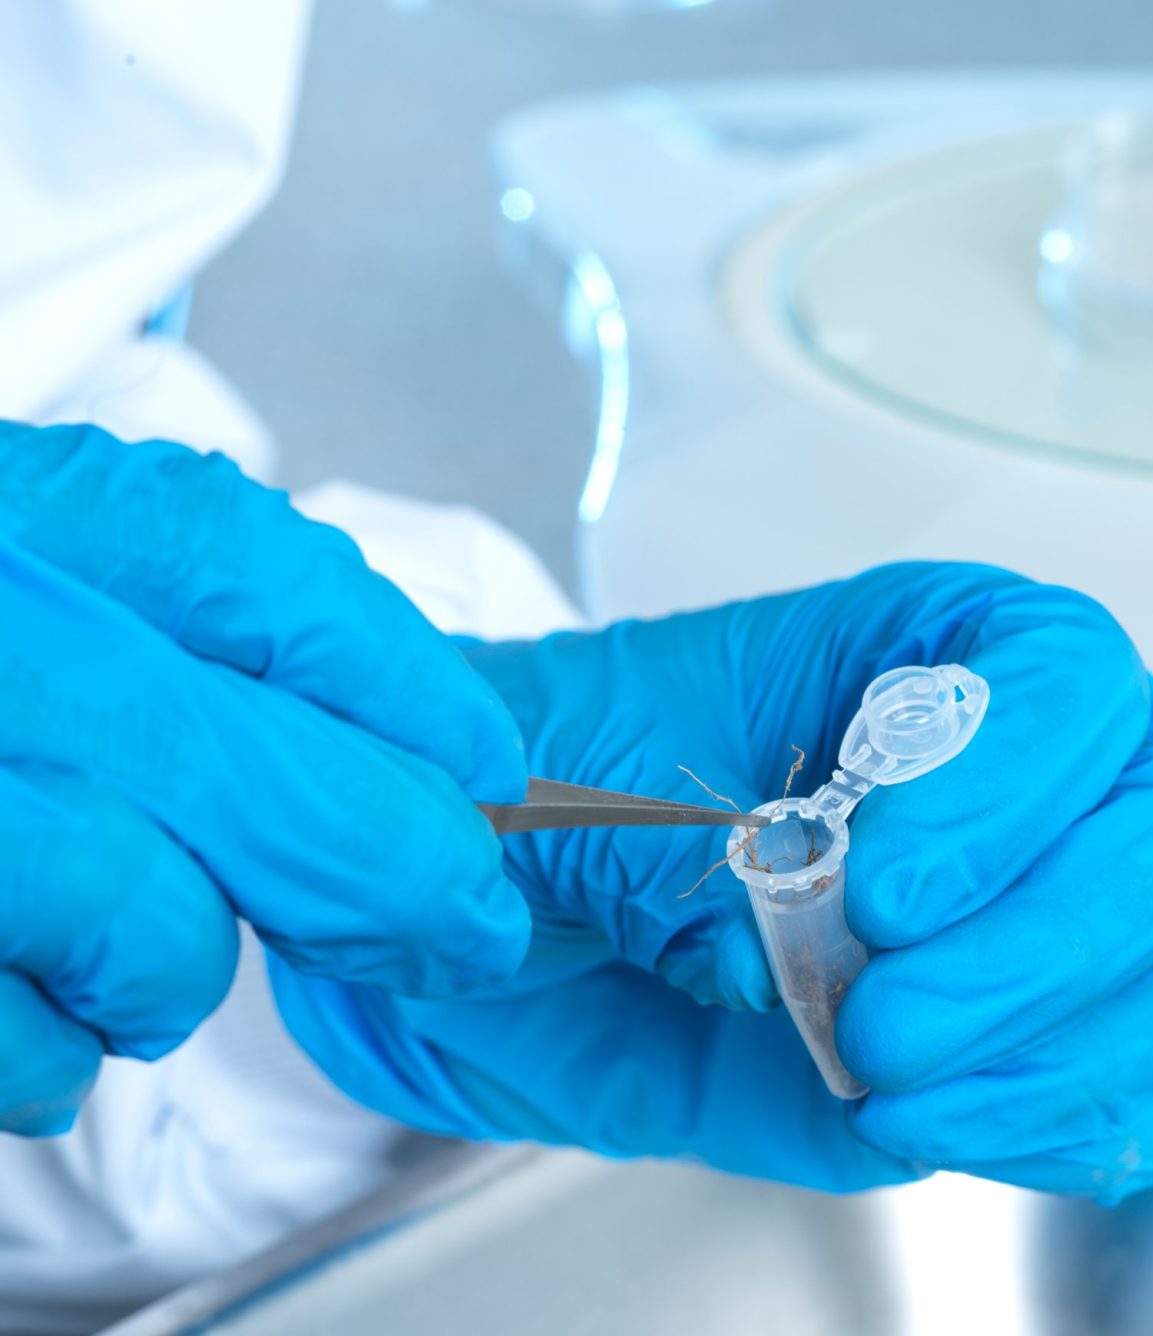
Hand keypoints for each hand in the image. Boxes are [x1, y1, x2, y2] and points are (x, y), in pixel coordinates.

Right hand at [0, 422, 530, 1135]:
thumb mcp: (18, 574)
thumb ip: (174, 622)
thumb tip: (423, 747)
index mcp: (4, 519)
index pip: (253, 575)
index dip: (403, 681)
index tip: (482, 758)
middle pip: (266, 780)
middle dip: (402, 868)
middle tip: (465, 918)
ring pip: (149, 932)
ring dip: (170, 970)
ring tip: (120, 953)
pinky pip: (21, 1053)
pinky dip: (42, 1055)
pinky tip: (20, 1016)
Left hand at [273, 563, 1152, 1201]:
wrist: (506, 931)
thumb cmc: (561, 799)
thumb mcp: (579, 769)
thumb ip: (683, 844)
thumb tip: (799, 954)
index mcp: (931, 654)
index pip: (1069, 673)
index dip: (1016, 781)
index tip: (891, 888)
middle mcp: (1028, 782)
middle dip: (1048, 942)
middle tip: (889, 1014)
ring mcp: (1044, 923)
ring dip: (1061, 1051)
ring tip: (893, 1084)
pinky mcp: (1029, 1051)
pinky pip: (1147, 1096)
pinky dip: (1069, 1128)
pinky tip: (936, 1123)